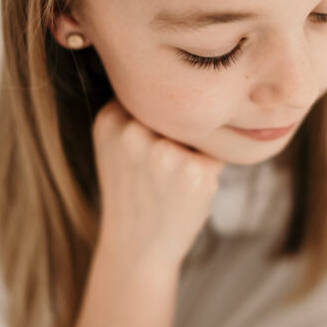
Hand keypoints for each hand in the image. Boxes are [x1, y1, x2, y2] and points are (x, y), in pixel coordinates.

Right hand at [91, 98, 226, 269]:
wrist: (136, 247)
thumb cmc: (134, 189)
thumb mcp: (117, 144)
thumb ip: (136, 110)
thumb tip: (189, 80)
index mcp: (111, 118)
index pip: (155, 96)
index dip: (160, 120)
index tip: (148, 147)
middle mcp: (133, 131)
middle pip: (179, 110)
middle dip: (178, 134)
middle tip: (161, 169)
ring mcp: (165, 152)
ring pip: (198, 130)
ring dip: (194, 150)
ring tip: (172, 181)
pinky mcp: (196, 172)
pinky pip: (216, 153)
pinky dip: (208, 168)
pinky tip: (186, 191)